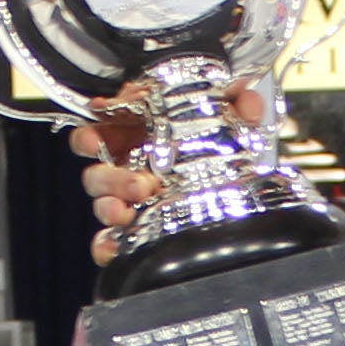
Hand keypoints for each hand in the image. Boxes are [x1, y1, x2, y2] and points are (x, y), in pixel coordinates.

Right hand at [74, 81, 266, 254]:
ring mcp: (128, 197)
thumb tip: (247, 98)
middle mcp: (127, 164)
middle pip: (99, 170)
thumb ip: (235, 108)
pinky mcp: (133, 227)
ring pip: (101, 201)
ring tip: (127, 212)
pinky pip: (108, 239)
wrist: (232, 183)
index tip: (100, 125)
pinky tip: (113, 247)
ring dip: (110, 206)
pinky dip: (106, 244)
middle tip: (139, 184)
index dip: (97, 125)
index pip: (105, 125)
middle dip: (112, 177)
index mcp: (138, 133)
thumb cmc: (212, 145)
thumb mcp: (229, 121)